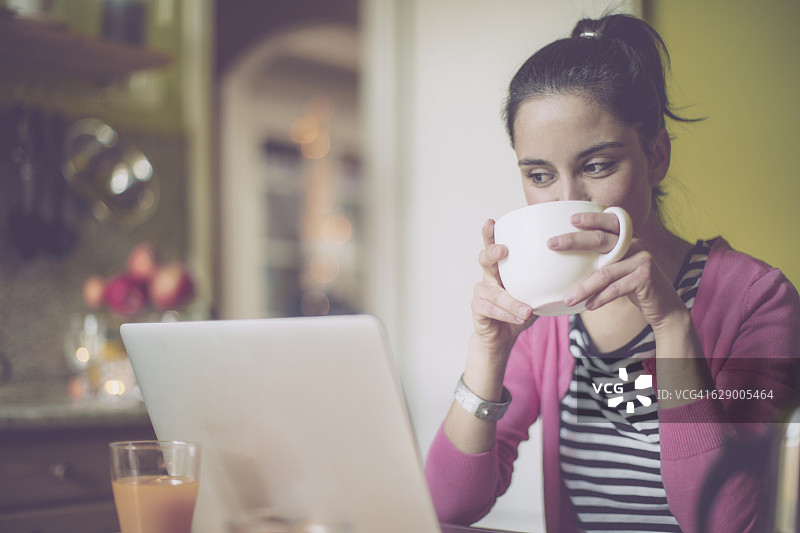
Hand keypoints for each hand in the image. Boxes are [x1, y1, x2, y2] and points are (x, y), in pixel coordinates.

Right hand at [471, 219, 535, 354]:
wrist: (501, 336)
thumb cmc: (519, 309)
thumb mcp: (535, 293)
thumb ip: (546, 281)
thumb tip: (575, 268)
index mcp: (500, 268)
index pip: (493, 246)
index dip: (490, 234)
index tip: (492, 222)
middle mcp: (487, 277)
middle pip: (484, 259)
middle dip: (492, 252)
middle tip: (503, 250)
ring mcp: (481, 293)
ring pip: (492, 292)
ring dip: (510, 300)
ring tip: (527, 310)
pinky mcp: (478, 309)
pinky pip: (491, 310)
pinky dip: (508, 314)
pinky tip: (521, 318)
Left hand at [550, 211, 685, 328]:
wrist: (663, 306)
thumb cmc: (632, 285)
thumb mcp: (619, 266)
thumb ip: (603, 258)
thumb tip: (567, 260)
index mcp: (628, 238)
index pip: (609, 221)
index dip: (591, 218)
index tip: (570, 219)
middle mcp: (636, 244)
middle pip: (600, 239)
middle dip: (573, 241)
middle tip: (551, 244)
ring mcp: (642, 260)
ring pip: (604, 273)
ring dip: (583, 288)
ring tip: (567, 299)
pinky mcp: (645, 278)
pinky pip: (615, 289)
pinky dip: (599, 299)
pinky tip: (588, 306)